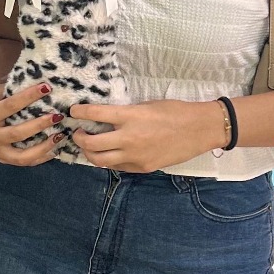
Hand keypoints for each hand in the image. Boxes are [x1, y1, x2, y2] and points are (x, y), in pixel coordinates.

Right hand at [0, 80, 63, 166]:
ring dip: (44, 146)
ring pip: (22, 155)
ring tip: (60, 135)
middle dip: (40, 125)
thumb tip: (44, 83)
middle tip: (58, 116)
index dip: (29, 96)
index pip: (11, 105)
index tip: (47, 88)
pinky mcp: (3, 158)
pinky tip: (55, 149)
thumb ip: (16, 89)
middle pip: (17, 133)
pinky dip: (41, 157)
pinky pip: (24, 162)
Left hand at [68, 99, 225, 171]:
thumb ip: (125, 114)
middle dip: (79, 138)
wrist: (200, 130)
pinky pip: (117, 166)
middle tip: (79, 133)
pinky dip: (108, 161)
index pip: (95, 114)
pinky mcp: (142, 167)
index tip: (73, 111)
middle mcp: (129, 138)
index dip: (79, 112)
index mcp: (130, 116)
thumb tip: (106, 118)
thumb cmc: (176, 111)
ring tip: (89, 146)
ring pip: (100, 160)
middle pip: (91, 143)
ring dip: (89, 153)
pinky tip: (109, 154)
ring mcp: (135, 156)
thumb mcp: (147, 106)